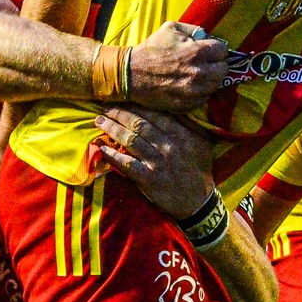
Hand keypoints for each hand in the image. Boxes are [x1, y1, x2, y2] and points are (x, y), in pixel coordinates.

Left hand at [93, 106, 215, 218]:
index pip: (154, 114)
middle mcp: (169, 146)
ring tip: (100, 121)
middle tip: (105, 107)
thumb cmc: (199, 169)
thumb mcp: (201, 143)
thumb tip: (170, 106)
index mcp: (182, 134)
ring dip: (113, 129)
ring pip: (131, 140)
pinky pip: (127, 164)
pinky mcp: (149, 179)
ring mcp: (158, 163)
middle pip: (139, 124)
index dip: (136, 106)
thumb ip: (187, 125)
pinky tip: (101, 148)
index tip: (123, 100)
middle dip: (120, 114)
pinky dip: (113, 156)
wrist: (198, 202)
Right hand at [126, 21, 228, 110]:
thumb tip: (206, 35)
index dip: (216, 50)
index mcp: (197, 51)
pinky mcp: (187, 103)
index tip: (209, 52)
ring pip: (216, 86)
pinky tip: (191, 87)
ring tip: (199, 76)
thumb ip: (192, 29)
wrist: (132, 73)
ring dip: (210, 80)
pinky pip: (204, 99)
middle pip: (223, 70)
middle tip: (207, 65)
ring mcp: (194, 90)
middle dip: (216, 65)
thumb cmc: (151, 49)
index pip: (223, 51)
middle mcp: (199, 72)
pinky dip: (200, 93)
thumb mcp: (171, 28)